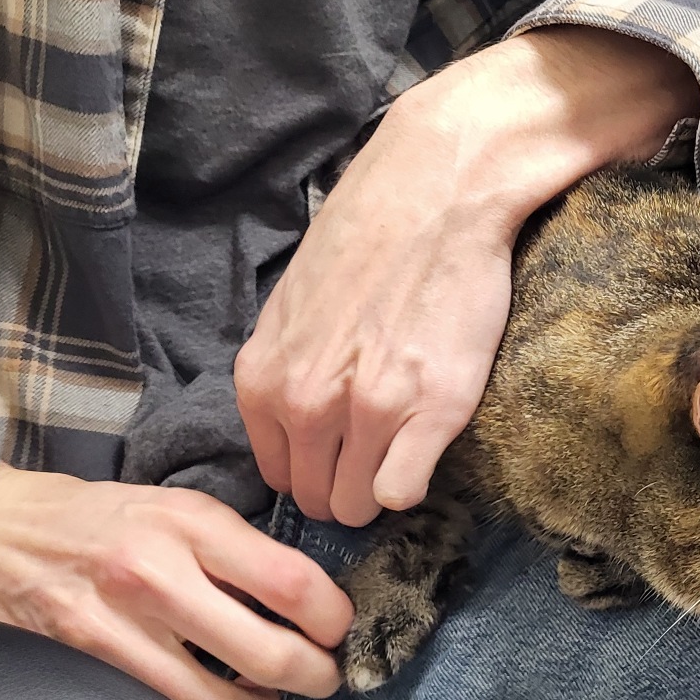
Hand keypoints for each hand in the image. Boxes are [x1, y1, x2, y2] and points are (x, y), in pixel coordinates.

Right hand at [0, 465, 351, 699]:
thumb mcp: (173, 506)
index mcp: (190, 524)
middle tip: (324, 677)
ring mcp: (120, 629)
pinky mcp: (91, 668)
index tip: (338, 628)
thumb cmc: (95, 518)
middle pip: (269, 654)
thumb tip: (305, 593)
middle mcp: (157, 575)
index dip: (332, 618)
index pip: (292, 583)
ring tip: (269, 699)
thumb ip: (235, 547)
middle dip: (315, 677)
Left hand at [234, 27, 698, 525]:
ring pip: (359, 505)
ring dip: (380, 486)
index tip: (341, 452)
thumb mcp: (293, 307)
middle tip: (379, 451)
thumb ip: (284, 371)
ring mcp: (367, 411)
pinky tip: (427, 441)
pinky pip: (403, 493)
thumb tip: (292, 427)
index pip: (277, 475)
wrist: (435, 194)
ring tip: (405, 444)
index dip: (314, 468)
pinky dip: (414, 480)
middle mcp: (306, 402)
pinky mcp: (428, 413)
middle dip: (346, 486)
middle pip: (318, 499)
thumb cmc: (368, 242)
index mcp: (263, 378)